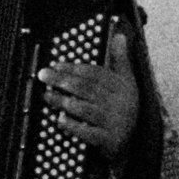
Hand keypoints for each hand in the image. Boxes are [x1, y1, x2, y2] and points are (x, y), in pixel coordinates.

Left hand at [39, 22, 143, 153]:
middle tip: (44, 75)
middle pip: (87, 89)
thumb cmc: (124, 108)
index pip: (95, 74)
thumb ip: (121, 59)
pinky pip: (88, 133)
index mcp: (123, 87)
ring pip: (85, 110)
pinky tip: (60, 119)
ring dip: (63, 102)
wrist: (134, 142)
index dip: (74, 68)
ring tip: (47, 95)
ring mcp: (114, 123)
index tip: (56, 65)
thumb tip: (120, 36)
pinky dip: (73, 126)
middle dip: (63, 81)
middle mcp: (120, 104)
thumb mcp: (127, 82)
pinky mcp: (108, 141)